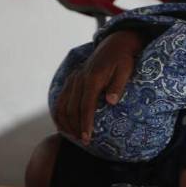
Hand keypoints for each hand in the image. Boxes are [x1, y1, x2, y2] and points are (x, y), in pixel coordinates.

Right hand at [53, 30, 142, 144]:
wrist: (115, 44)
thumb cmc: (124, 60)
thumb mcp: (126, 70)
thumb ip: (118, 85)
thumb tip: (111, 102)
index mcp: (93, 78)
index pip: (86, 106)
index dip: (85, 123)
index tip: (88, 138)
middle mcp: (79, 79)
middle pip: (72, 109)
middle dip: (76, 127)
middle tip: (83, 142)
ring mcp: (73, 79)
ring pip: (63, 105)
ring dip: (66, 123)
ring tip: (74, 137)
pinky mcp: (71, 80)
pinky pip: (61, 99)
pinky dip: (59, 114)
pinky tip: (64, 125)